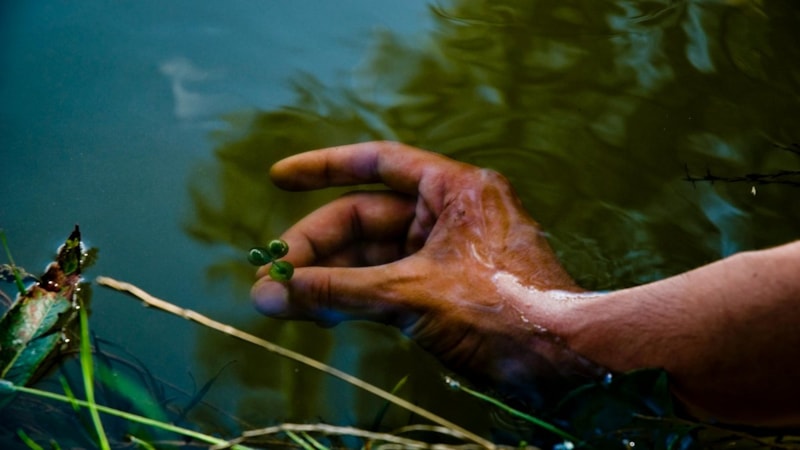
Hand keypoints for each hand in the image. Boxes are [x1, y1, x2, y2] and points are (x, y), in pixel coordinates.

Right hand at [252, 141, 605, 401]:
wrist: (564, 363)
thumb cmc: (502, 311)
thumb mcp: (412, 296)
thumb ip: (339, 290)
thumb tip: (271, 292)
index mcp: (454, 189)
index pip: (378, 162)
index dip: (323, 167)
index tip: (277, 178)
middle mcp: (450, 213)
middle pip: (366, 217)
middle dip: (316, 246)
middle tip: (271, 277)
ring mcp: (448, 252)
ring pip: (373, 255)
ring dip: (329, 277)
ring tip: (280, 302)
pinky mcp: (446, 288)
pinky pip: (388, 283)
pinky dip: (354, 296)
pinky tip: (319, 313)